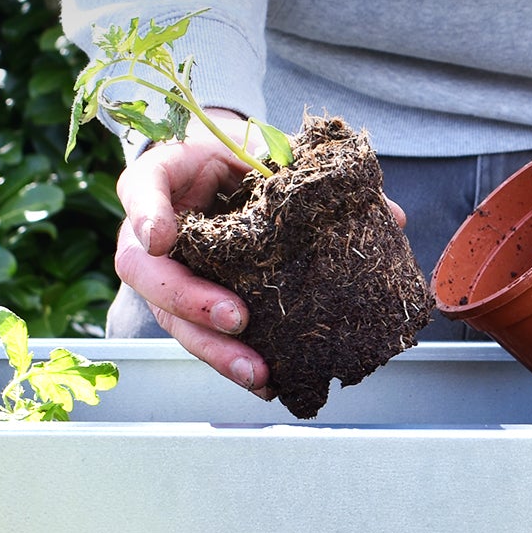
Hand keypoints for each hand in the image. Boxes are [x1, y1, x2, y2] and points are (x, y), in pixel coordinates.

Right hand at [114, 110, 406, 400]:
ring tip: (256, 372)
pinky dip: (232, 362)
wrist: (226, 176)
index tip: (163, 237)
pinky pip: (202, 339)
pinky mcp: (188, 309)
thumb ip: (314, 174)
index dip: (147, 215)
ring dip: (215, 350)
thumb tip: (391, 217)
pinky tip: (266, 383)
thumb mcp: (266, 149)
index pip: (140, 190)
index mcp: (163, 178)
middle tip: (235, 317)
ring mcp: (166, 276)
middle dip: (190, 301)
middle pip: (147, 274)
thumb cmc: (238, 158)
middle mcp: (153, 234)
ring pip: (173, 320)